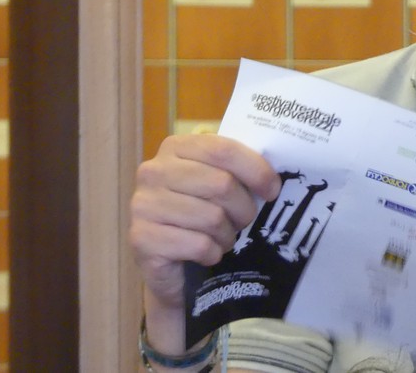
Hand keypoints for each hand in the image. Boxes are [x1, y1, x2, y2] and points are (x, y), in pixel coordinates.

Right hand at [130, 133, 279, 351]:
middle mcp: (153, 171)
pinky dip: (212, 253)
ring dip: (227, 234)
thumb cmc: (200, 217)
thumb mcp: (216, 184)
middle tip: (244, 221)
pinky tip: (208, 253)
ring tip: (223, 238)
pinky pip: (198, 244)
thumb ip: (235, 169)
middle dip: (243, 208)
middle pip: (221, 184)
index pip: (223, 149)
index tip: (273, 189)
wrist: (171, 267)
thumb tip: (274, 174)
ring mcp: (143, 205)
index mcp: (175, 148)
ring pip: (212, 217)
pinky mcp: (142, 238)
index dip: (255, 169)